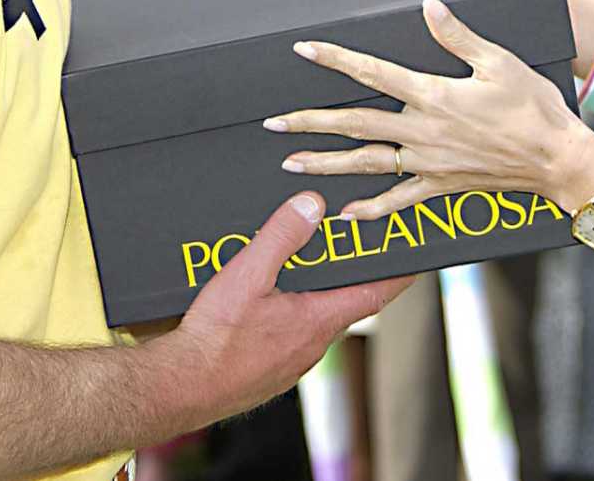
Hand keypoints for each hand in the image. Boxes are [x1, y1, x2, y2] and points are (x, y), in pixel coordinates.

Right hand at [174, 192, 411, 421]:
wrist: (179, 388)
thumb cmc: (214, 339)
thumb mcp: (248, 274)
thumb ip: (281, 236)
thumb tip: (310, 206)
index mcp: (318, 320)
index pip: (374, 293)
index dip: (397, 274)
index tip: (414, 261)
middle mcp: (313, 346)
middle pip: (344, 303)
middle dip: (344, 276)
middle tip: (342, 249)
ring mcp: (292, 362)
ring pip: (315, 320)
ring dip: (312, 297)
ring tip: (294, 270)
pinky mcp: (271, 371)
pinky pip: (290, 336)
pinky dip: (288, 316)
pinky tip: (262, 305)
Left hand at [265, 0, 593, 217]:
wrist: (558, 160)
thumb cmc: (533, 106)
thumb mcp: (497, 60)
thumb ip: (457, 35)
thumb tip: (428, 5)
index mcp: (432, 96)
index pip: (372, 73)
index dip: (336, 60)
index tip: (304, 50)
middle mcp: (423, 131)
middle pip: (355, 124)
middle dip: (310, 122)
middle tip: (272, 122)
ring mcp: (429, 163)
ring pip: (366, 164)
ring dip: (325, 164)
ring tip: (290, 163)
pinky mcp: (442, 185)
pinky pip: (399, 201)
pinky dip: (370, 209)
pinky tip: (346, 215)